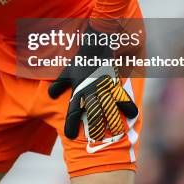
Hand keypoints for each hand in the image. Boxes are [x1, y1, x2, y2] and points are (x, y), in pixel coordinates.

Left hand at [48, 24, 137, 141]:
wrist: (94, 46)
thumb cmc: (79, 61)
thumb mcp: (66, 73)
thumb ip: (58, 85)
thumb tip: (50, 96)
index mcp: (78, 90)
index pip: (72, 111)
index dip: (70, 125)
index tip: (70, 136)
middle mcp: (90, 92)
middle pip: (93, 115)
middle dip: (95, 128)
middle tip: (96, 137)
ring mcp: (103, 88)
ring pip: (110, 110)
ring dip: (113, 122)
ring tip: (116, 132)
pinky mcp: (115, 84)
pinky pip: (124, 98)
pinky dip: (129, 107)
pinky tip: (133, 115)